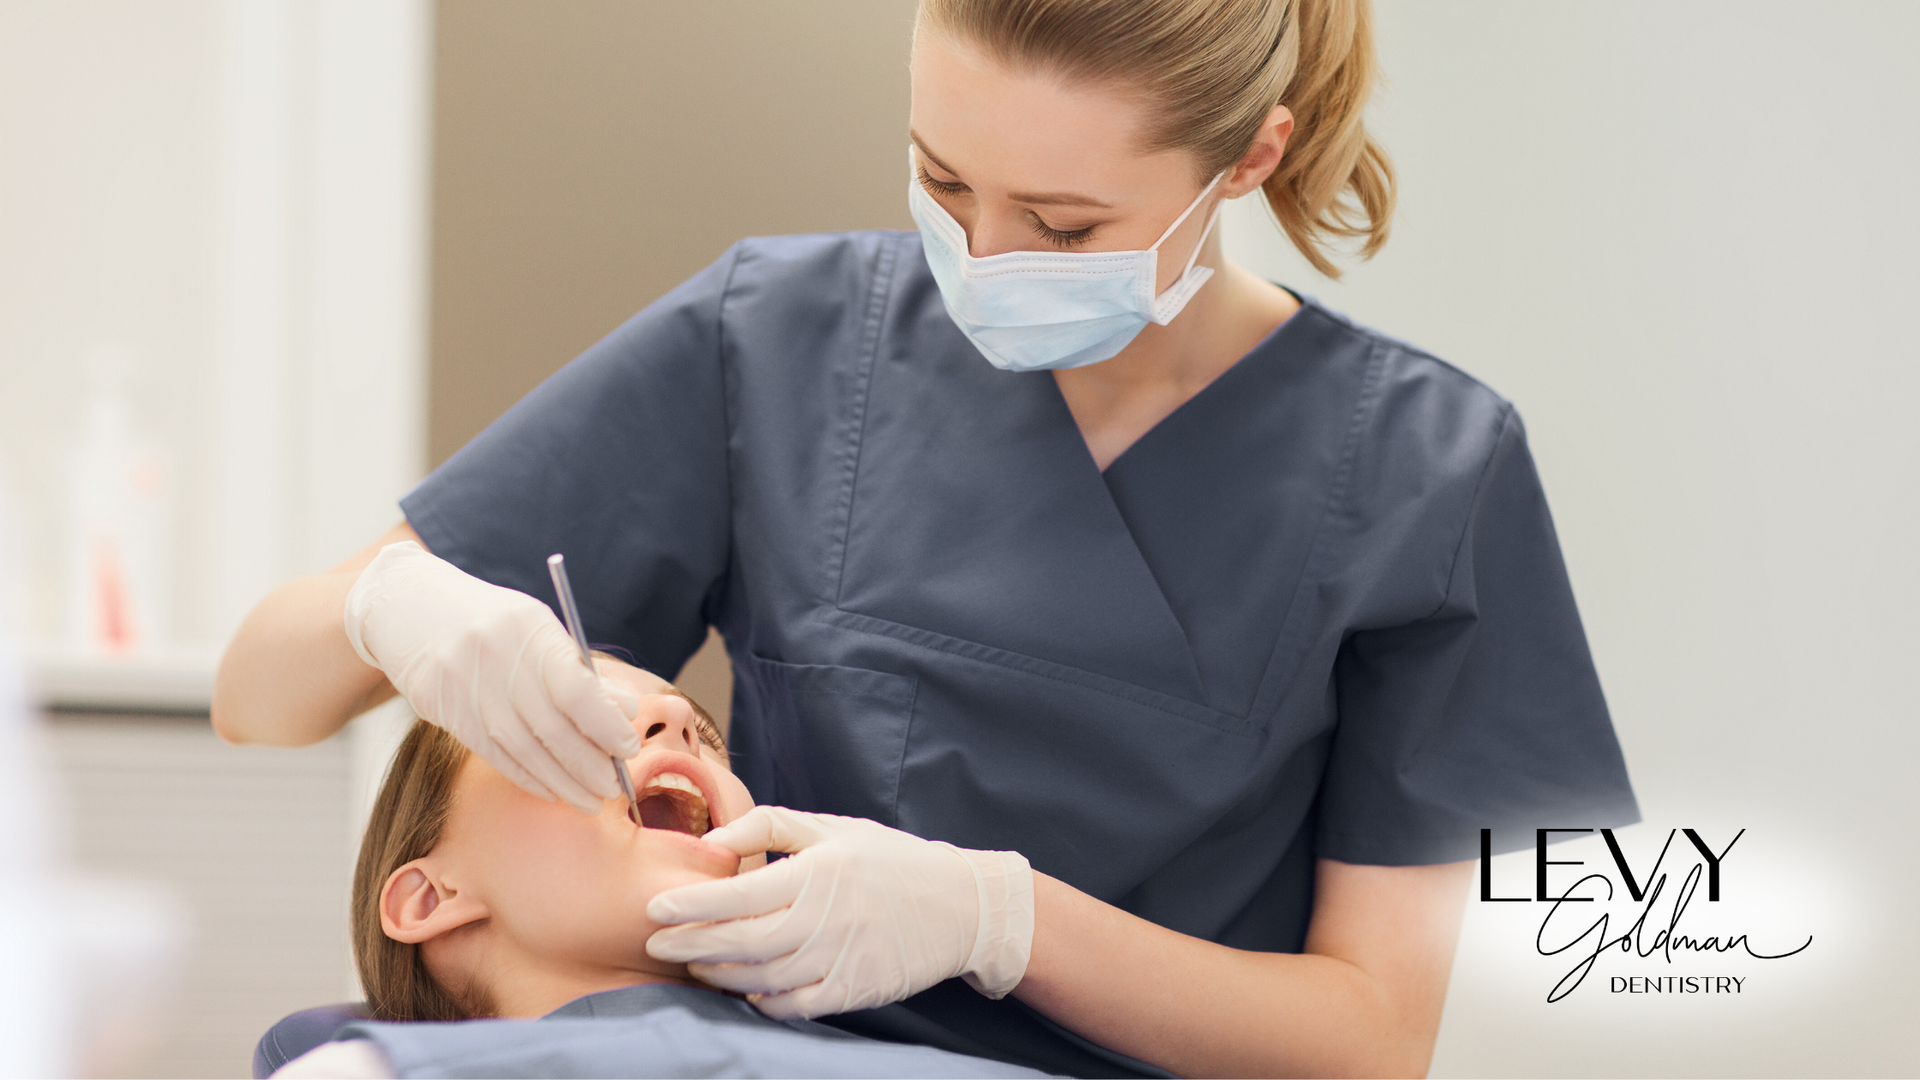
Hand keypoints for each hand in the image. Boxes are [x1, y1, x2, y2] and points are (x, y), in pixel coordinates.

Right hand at [343, 541, 640, 812]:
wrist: (411, 608)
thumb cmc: (494, 622)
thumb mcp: (538, 630)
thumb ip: (581, 670)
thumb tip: (628, 709)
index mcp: (529, 628)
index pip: (576, 688)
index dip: (606, 725)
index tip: (629, 750)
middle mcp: (495, 654)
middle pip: (550, 725)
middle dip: (587, 764)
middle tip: (614, 788)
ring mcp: (463, 682)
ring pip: (521, 746)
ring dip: (560, 780)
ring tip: (588, 800)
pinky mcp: (441, 706)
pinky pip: (492, 752)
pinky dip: (526, 775)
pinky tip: (550, 790)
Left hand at [645, 806, 1033, 1019]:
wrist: (960, 906)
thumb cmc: (890, 861)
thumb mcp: (833, 827)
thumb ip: (769, 826)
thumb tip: (712, 842)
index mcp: (817, 873)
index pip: (738, 895)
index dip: (690, 904)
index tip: (655, 908)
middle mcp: (824, 919)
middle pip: (739, 941)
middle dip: (689, 944)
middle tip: (656, 943)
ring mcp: (838, 959)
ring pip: (760, 977)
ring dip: (718, 973)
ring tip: (694, 963)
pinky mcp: (852, 990)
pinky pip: (792, 1005)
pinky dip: (760, 1000)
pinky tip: (743, 987)